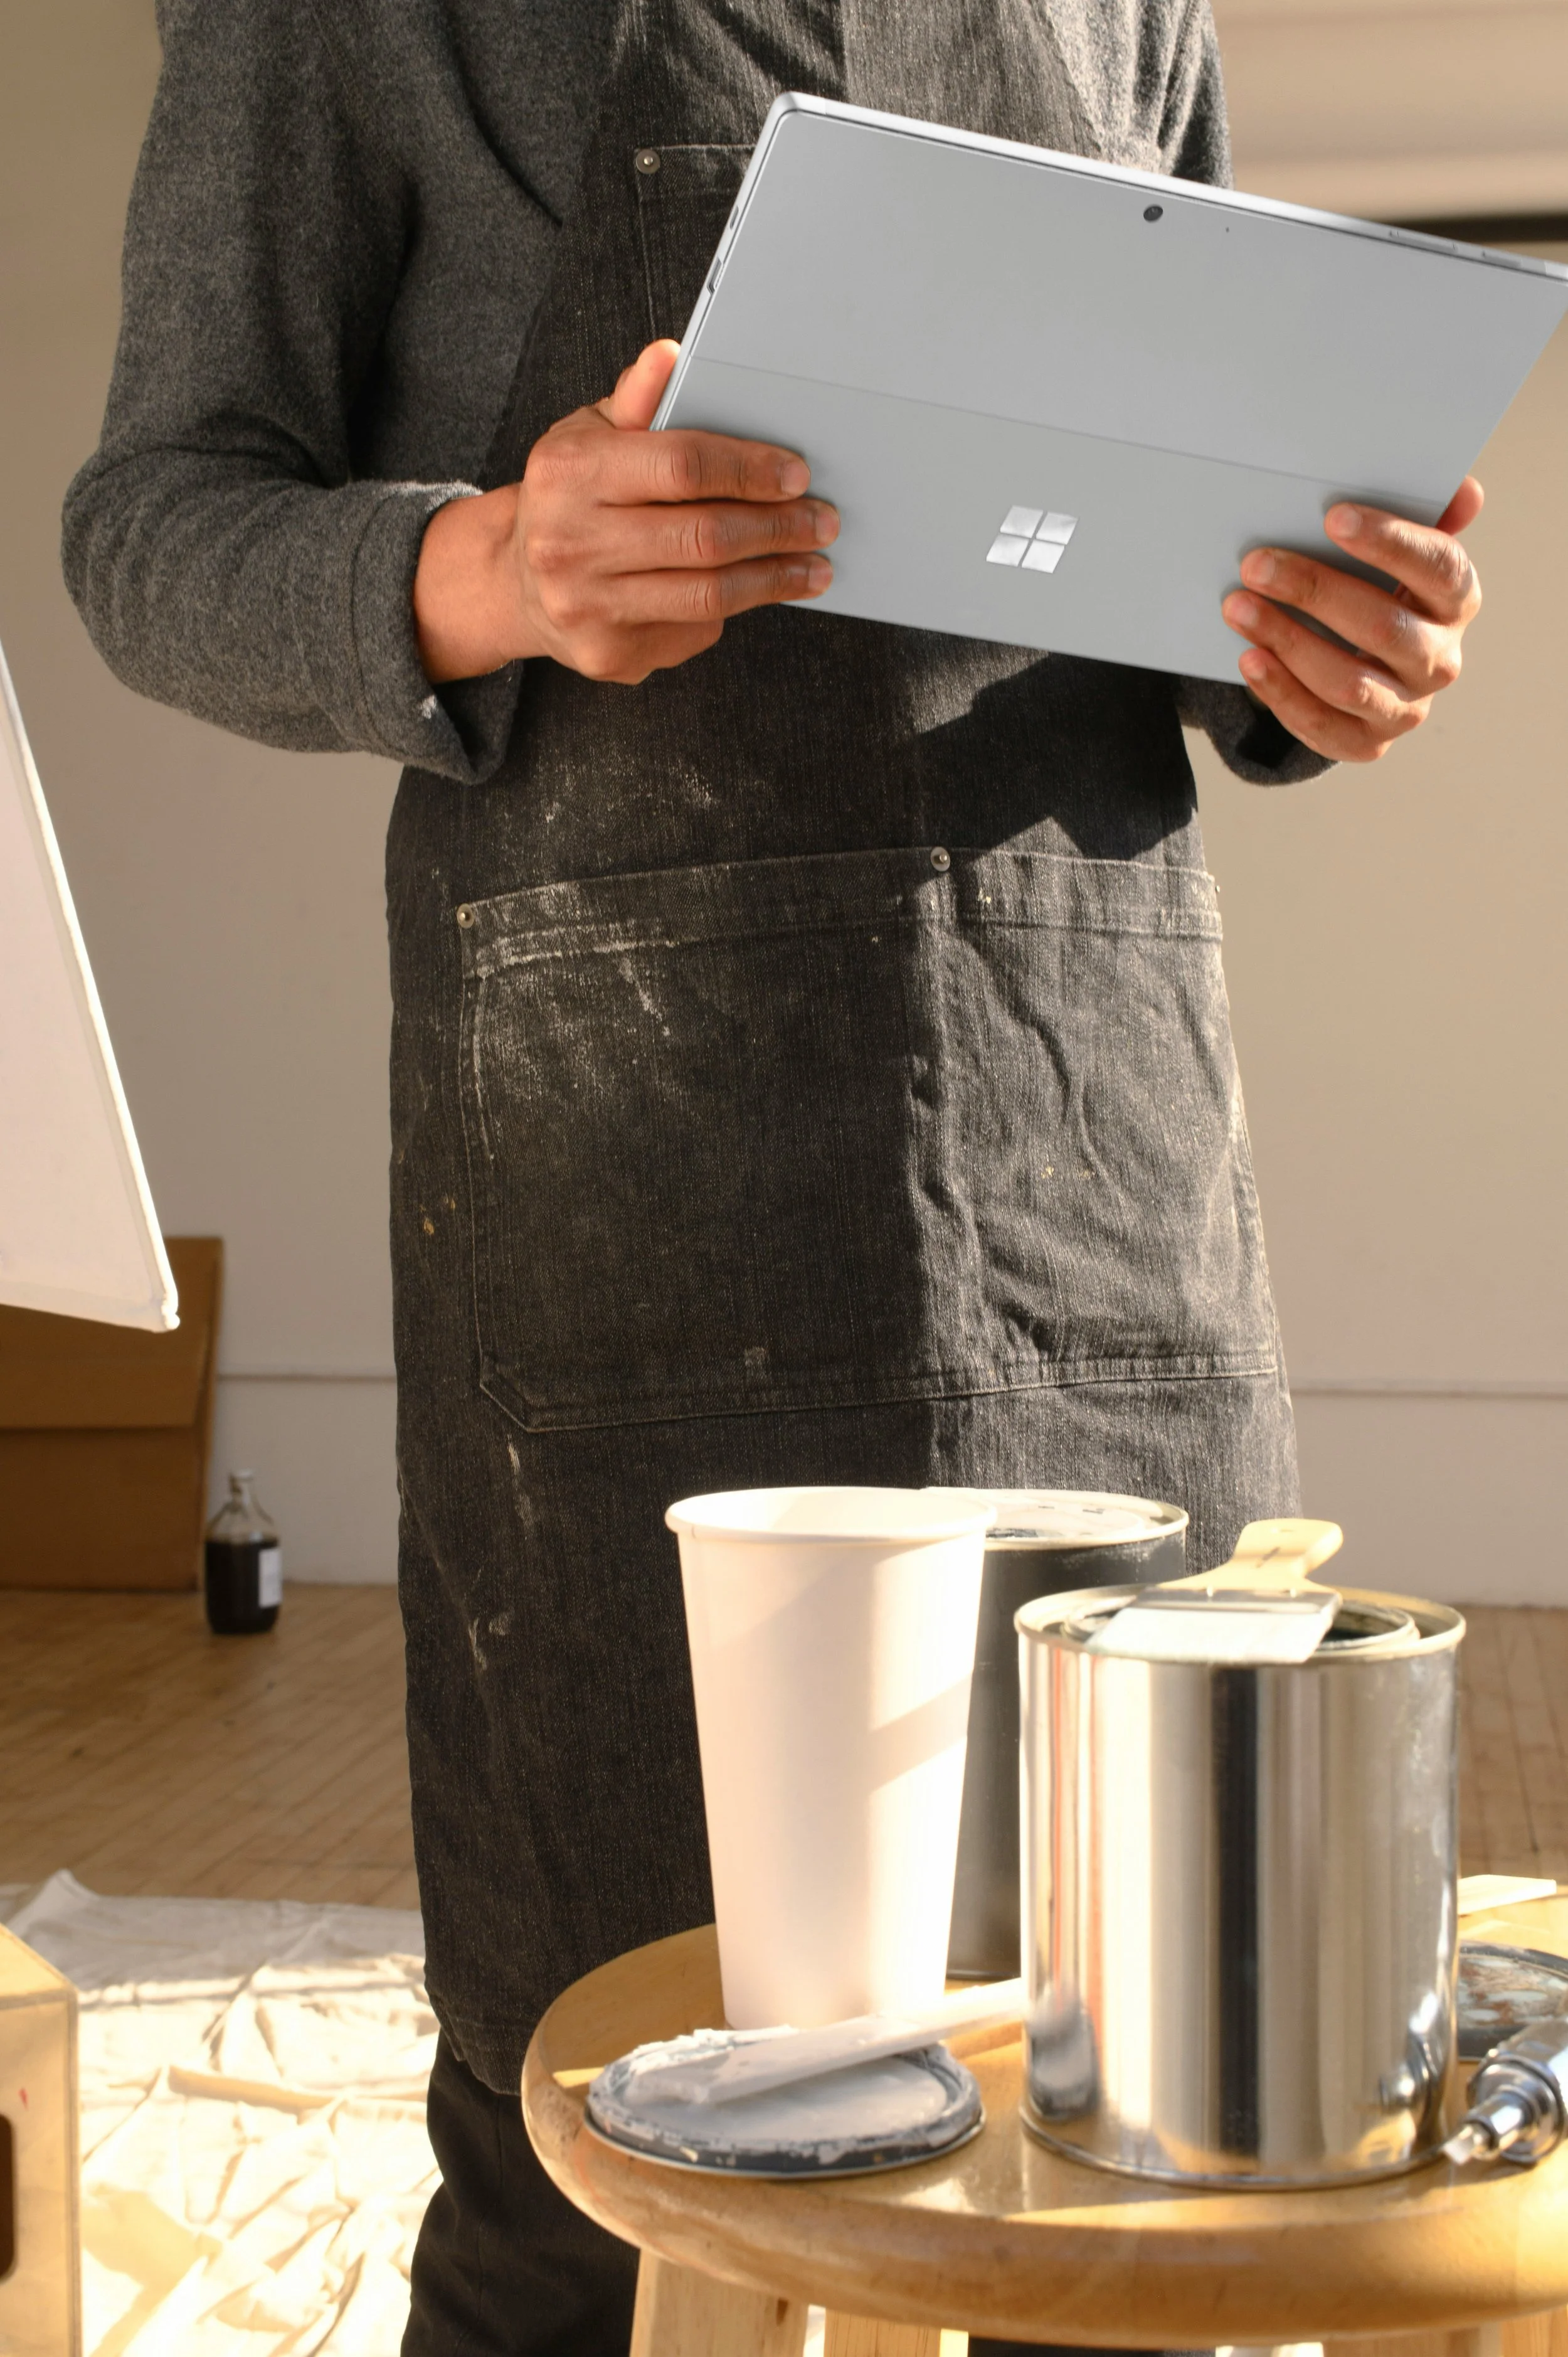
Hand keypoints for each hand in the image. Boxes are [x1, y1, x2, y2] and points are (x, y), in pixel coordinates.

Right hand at [413, 340, 836, 683]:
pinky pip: (693, 631)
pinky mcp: (608, 654)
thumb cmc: (573, 496)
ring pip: (707, 595)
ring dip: (773, 578)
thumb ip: (638, 399)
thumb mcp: (592, 434)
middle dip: (776, 529)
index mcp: (569, 473)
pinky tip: (756, 589)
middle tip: (821, 522)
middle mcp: (569, 543)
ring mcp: (587, 607)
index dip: (749, 471)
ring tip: (812, 565)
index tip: (797, 475)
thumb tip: (672, 356)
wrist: (518, 580)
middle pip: (703, 537)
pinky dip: (733, 608)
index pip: (680, 466)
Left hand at [1220, 479, 1483, 762]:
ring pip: (1347, 682)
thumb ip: (1427, 515)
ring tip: (1239, 608)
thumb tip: (1465, 491)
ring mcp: (1406, 708)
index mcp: (1457, 601)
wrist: (1363, 665)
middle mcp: (1440, 659)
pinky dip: (1280, 692)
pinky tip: (1250, 658)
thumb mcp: (1398, 552)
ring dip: (1287, 642)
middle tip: (1256, 565)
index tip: (1333, 517)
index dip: (1390, 542)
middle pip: (1381, 626)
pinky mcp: (1366, 743)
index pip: (1439, 568)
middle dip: (1313, 591)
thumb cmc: (1378, 592)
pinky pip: (1321, 724)